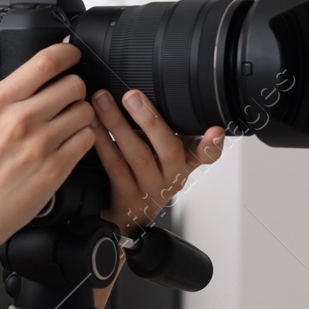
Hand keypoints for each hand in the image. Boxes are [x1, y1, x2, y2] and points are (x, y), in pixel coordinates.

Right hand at [0, 43, 97, 261]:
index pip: (44, 62)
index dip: (65, 53)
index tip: (69, 55)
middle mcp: (20, 121)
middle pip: (72, 84)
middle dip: (72, 86)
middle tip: (66, 96)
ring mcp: (40, 145)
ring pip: (83, 111)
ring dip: (80, 113)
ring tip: (67, 121)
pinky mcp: (55, 169)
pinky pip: (86, 140)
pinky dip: (82, 138)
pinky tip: (68, 143)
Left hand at [88, 87, 224, 237]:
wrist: (126, 217)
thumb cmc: (143, 175)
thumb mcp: (162, 154)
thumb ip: (161, 129)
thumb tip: (142, 91)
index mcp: (184, 162)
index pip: (207, 154)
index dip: (213, 143)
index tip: (216, 130)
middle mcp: (171, 177)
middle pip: (169, 149)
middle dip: (150, 120)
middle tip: (131, 95)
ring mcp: (149, 190)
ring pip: (137, 156)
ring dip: (118, 125)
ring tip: (102, 101)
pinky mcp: (127, 199)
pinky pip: (114, 167)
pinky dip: (102, 143)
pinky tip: (91, 126)